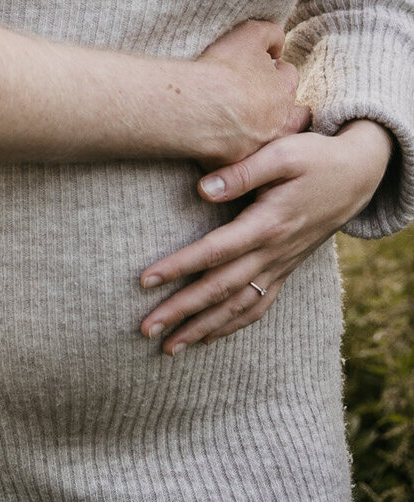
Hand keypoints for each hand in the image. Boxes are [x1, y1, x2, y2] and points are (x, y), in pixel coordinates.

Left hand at [138, 119, 393, 355]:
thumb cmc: (315, 157)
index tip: (145, 280)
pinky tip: (209, 338)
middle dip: (182, 312)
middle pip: (221, 289)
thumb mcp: (282, 154)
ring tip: (169, 348)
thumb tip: (203, 189)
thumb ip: (242, 172)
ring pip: (238, 307)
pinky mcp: (286, 268)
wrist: (357, 175)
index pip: (216, 252)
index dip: (180, 267)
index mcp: (268, 224)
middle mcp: (274, 252)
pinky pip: (258, 305)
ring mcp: (281, 265)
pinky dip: (232, 325)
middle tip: (145, 329)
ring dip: (202, 329)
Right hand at [191, 21, 310, 164]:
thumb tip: (278, 46)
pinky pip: (239, 162)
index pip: (288, 78)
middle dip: (279, 111)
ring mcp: (259, 147)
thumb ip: (270, 33)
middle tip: (258, 105)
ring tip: (243, 130)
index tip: (259, 72)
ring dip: (261, 136)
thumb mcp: (249, 35)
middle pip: (290, 118)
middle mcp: (279, 123)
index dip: (273, 73)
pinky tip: (221, 147)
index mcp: (284, 91)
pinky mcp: (236, 165)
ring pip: (268, 143)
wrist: (197, 107)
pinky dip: (234, 154)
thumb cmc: (223, 70)